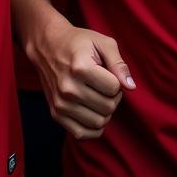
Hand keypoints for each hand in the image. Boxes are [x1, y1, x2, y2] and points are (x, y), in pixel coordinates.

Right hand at [28, 15, 134, 139]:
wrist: (46, 45)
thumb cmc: (78, 43)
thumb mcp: (101, 42)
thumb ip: (119, 64)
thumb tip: (131, 87)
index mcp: (80, 68)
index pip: (115, 88)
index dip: (116, 80)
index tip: (106, 72)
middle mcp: (68, 88)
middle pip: (108, 107)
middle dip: (111, 97)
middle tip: (102, 84)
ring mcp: (60, 103)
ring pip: (99, 123)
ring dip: (103, 112)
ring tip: (95, 95)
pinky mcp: (55, 113)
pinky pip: (83, 134)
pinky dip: (93, 127)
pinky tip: (91, 111)